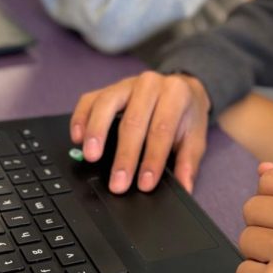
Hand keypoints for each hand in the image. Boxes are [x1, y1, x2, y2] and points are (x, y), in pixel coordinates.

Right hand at [70, 71, 210, 194]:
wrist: (182, 89)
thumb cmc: (185, 116)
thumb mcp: (195, 137)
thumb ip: (188, 163)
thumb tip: (184, 188)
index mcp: (176, 94)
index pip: (162, 128)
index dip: (153, 158)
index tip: (145, 184)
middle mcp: (150, 84)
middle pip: (133, 120)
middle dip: (125, 155)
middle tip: (118, 183)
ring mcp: (126, 84)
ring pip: (107, 104)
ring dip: (97, 132)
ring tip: (91, 156)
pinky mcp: (108, 89)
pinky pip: (89, 100)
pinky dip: (80, 118)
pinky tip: (77, 138)